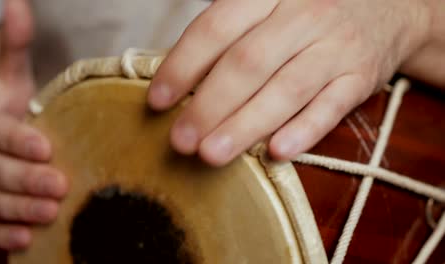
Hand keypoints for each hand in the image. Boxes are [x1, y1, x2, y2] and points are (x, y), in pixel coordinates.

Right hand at [0, 0, 66, 249]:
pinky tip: (25, 239)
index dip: (14, 140)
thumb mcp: (8, 77)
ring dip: (16, 208)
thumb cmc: (5, 105)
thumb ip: (12, 47)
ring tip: (49, 214)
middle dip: (22, 178)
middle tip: (58, 185)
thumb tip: (18, 4)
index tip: (45, 147)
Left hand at [148, 0, 430, 165]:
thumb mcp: (270, 3)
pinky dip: (304, 130)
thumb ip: (231, 32)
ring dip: (245, 125)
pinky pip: (332, 107)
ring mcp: (336, 46)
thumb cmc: (308, 9)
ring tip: (211, 154)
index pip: (216, 28)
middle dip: (208, 105)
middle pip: (248, 63)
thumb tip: (179, 78)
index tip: (157, 100)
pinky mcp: (361, 76)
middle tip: (180, 141)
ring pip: (286, 89)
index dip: (183, 65)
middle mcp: (304, 15)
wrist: (386, 7)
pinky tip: (275, 152)